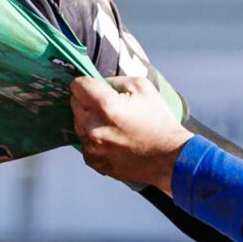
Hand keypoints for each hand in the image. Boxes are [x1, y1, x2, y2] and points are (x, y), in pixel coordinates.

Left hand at [70, 75, 187, 187]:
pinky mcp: (93, 161)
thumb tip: (99, 83)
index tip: (95, 85)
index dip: (87, 82)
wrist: (168, 157)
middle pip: (74, 103)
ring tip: (112, 123)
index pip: (77, 85)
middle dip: (87, 100)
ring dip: (89, 119)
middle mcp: (92, 127)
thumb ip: (115, 80)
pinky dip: (93, 138)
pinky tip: (112, 139)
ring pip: (77, 123)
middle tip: (108, 105)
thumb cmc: (159, 121)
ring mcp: (91, 147)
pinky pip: (84, 142)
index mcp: (104, 105)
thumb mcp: (142, 87)